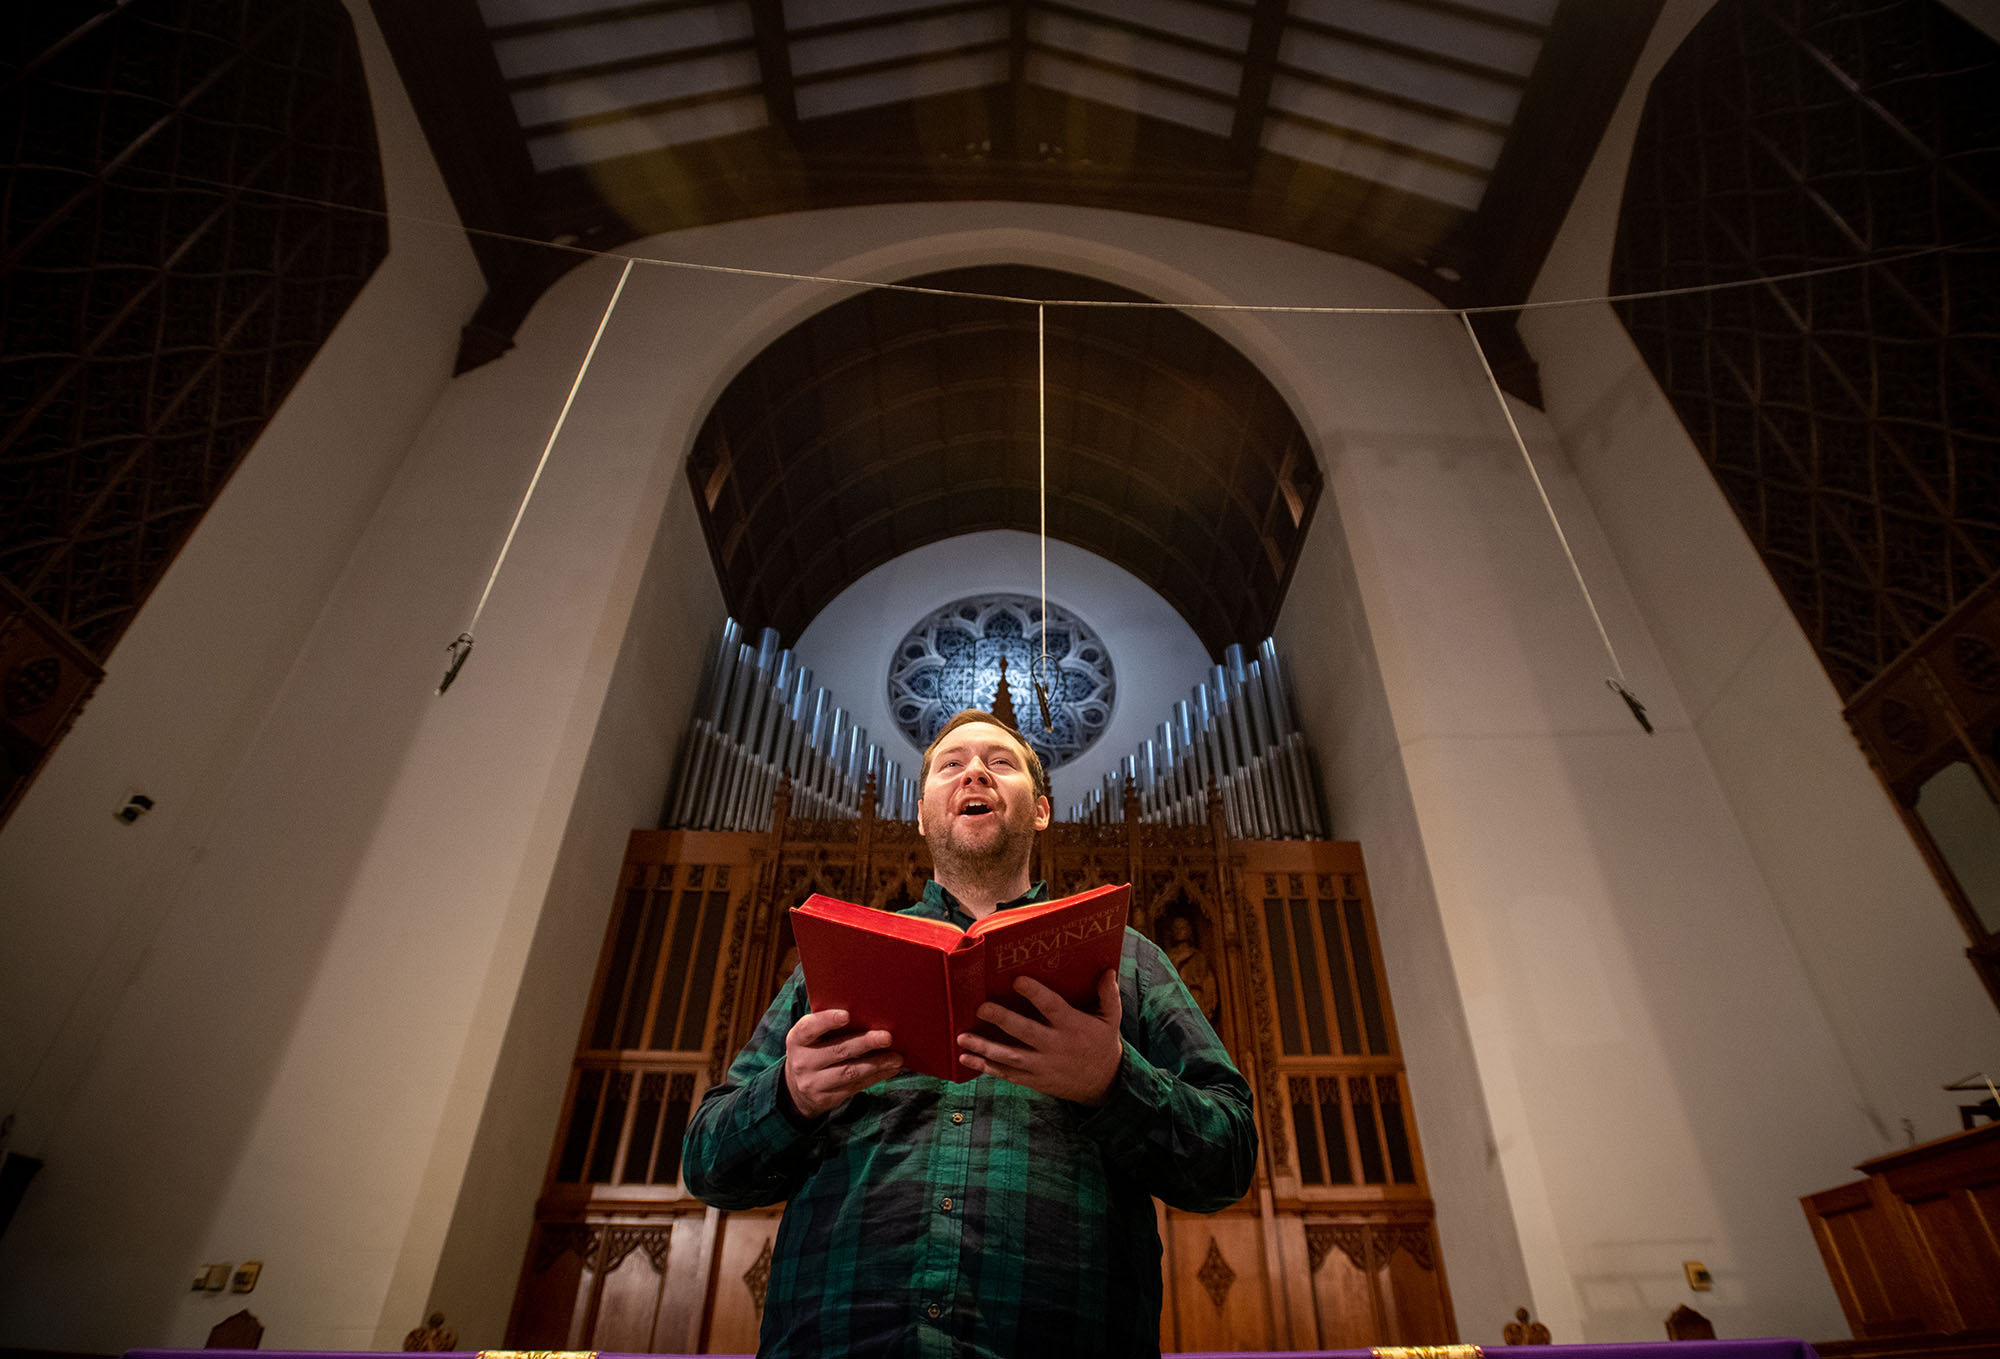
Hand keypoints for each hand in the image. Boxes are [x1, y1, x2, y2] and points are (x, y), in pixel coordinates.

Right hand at [784, 1009, 901, 1118]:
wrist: (796, 1088)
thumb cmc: (813, 1050)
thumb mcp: (811, 1037)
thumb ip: (829, 1025)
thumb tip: (868, 1012)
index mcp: (797, 1039)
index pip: (809, 1028)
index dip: (827, 1020)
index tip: (847, 1015)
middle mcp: (802, 1061)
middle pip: (837, 1050)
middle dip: (865, 1043)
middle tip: (887, 1037)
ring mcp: (813, 1083)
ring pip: (849, 1072)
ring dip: (876, 1063)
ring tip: (896, 1057)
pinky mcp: (827, 1098)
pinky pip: (855, 1087)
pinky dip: (876, 1076)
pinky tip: (890, 1069)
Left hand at [956, 968, 1123, 1104]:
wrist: (1103, 1084)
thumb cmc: (1102, 1043)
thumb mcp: (1111, 1019)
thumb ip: (1108, 995)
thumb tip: (1108, 969)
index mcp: (1072, 1026)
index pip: (1052, 1007)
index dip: (1035, 993)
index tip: (1017, 980)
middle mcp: (1055, 1046)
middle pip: (1025, 1032)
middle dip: (1001, 1020)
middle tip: (980, 1008)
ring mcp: (1042, 1066)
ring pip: (1010, 1056)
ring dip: (984, 1048)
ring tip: (961, 1038)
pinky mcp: (1034, 1080)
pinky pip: (1007, 1074)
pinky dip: (986, 1068)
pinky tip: (966, 1059)